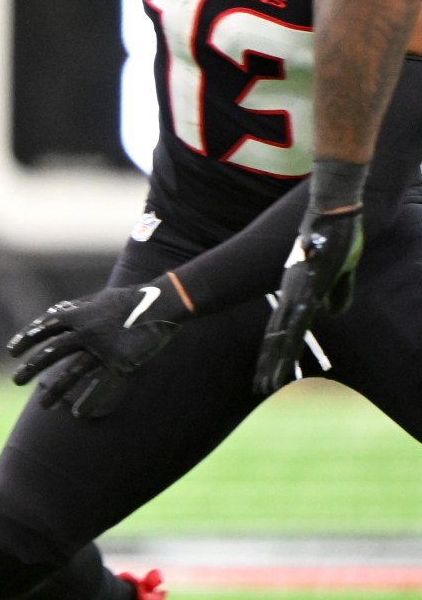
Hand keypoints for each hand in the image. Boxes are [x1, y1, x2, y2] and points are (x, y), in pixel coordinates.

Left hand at [8, 280, 186, 419]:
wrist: (161, 304)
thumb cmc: (129, 300)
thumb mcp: (98, 299)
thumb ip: (76, 307)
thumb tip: (56, 311)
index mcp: (78, 315)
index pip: (44, 327)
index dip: (26, 339)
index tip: (11, 352)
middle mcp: (86, 332)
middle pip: (51, 353)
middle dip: (31, 368)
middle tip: (15, 381)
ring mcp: (102, 349)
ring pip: (73, 373)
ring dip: (56, 391)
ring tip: (43, 406)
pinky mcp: (121, 362)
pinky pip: (102, 386)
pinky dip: (90, 401)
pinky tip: (79, 414)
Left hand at [255, 204, 361, 396]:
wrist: (334, 213)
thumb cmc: (339, 239)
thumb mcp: (340, 273)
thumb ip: (337, 293)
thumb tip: (333, 313)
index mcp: (297, 293)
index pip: (282, 329)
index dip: (275, 352)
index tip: (268, 372)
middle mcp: (292, 293)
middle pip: (277, 336)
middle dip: (269, 362)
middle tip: (259, 387)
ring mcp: (299, 290)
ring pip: (284, 331)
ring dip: (277, 357)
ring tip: (268, 381)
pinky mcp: (310, 284)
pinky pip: (299, 314)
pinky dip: (291, 334)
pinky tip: (286, 349)